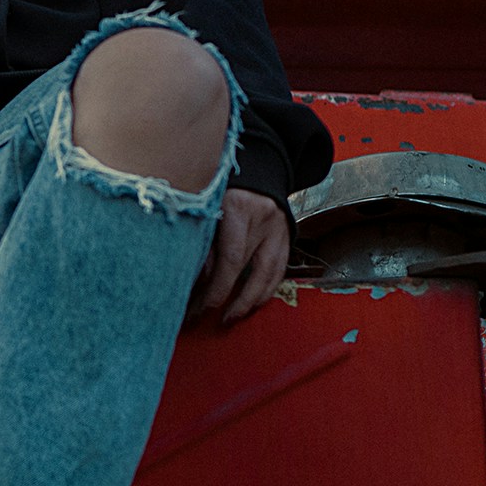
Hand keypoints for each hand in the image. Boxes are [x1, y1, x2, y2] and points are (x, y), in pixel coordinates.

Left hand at [191, 190, 290, 326]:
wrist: (257, 168)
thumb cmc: (223, 188)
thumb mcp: (206, 206)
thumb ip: (203, 240)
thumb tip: (197, 280)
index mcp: (238, 207)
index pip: (230, 259)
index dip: (215, 289)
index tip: (198, 307)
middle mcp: (263, 219)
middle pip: (249, 270)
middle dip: (228, 300)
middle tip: (207, 318)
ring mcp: (280, 228)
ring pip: (270, 274)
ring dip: (251, 301)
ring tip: (232, 318)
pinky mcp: (288, 235)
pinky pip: (280, 269)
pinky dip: (266, 290)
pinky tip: (252, 303)